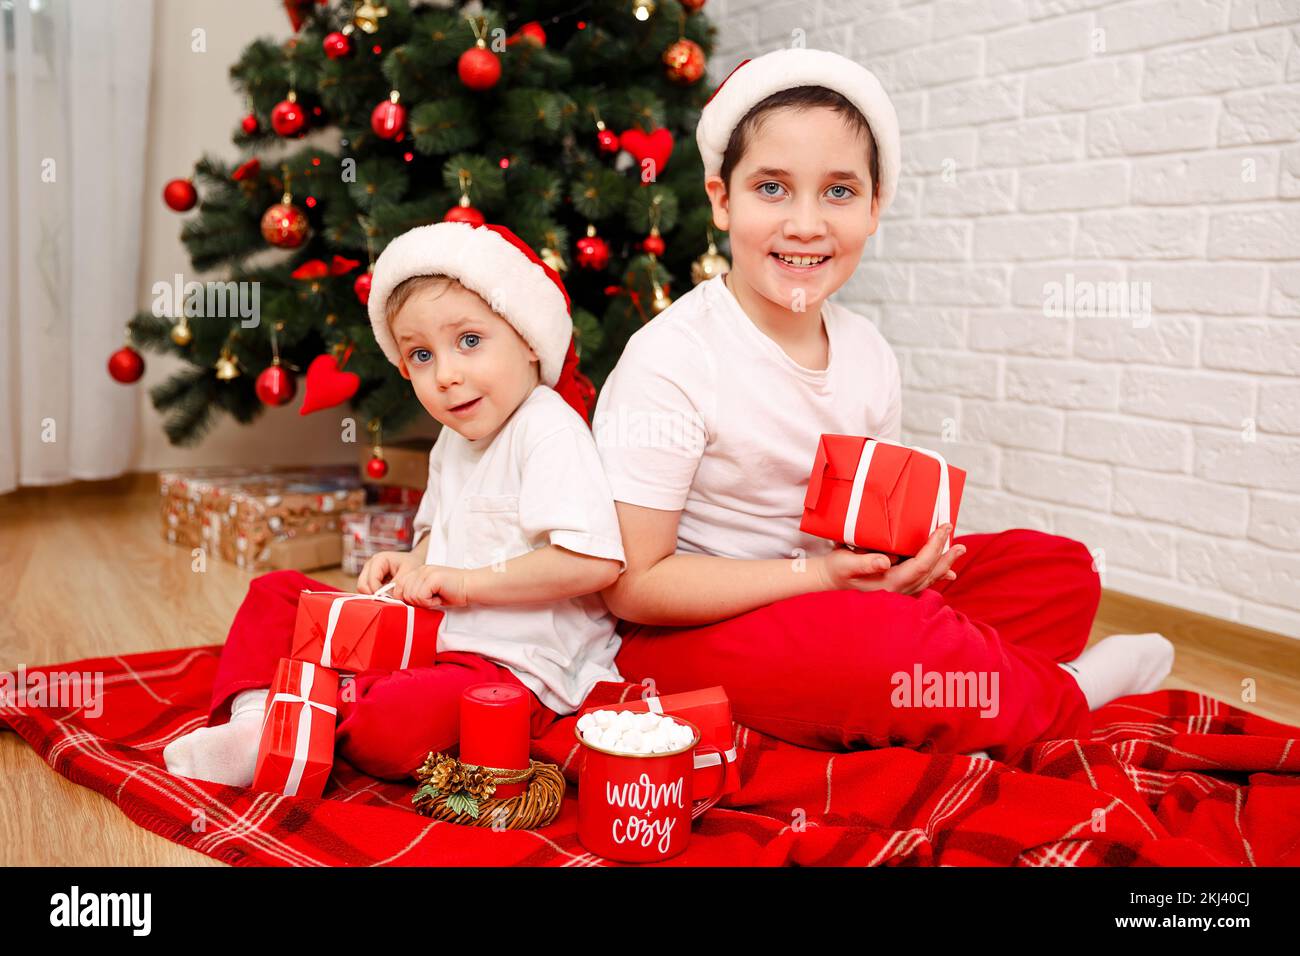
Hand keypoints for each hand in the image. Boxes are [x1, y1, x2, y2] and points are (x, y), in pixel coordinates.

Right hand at [356, 550, 421, 594]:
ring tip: (389, 597)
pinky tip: (388, 596)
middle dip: (374, 595)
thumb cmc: (411, 564)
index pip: (371, 579)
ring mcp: (368, 574)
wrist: (414, 562)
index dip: (378, 592)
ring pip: (363, 590)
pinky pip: (368, 592)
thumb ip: (398, 584)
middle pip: (362, 585)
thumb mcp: (408, 571)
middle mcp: (370, 566)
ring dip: (375, 596)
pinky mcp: (370, 581)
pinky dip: (376, 596)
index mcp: (378, 560)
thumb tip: (389, 597)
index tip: (389, 599)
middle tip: (387, 600)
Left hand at [389, 563, 468, 610]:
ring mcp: (425, 572)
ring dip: (424, 602)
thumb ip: (415, 594)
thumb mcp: (430, 593)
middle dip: (414, 602)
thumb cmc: (454, 592)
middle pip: (401, 592)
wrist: (471, 587)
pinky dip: (430, 602)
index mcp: (417, 572)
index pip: (398, 588)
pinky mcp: (432, 578)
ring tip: (437, 598)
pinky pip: (420, 596)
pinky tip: (440, 598)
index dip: (406, 599)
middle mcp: (419, 570)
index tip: (422, 602)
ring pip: (410, 595)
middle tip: (431, 600)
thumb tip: (401, 605)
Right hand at [816, 525, 965, 596]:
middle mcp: (898, 589)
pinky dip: (935, 573)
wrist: (828, 580)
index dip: (935, 547)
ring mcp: (898, 590)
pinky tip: (945, 572)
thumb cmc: (837, 570)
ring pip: (928, 577)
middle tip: (960, 543)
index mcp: (890, 582)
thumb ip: (865, 563)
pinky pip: (921, 580)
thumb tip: (886, 561)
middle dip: (946, 556)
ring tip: (957, 552)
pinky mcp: (896, 585)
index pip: (921, 564)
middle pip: (930, 572)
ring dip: (944, 564)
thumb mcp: (846, 564)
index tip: (944, 529)